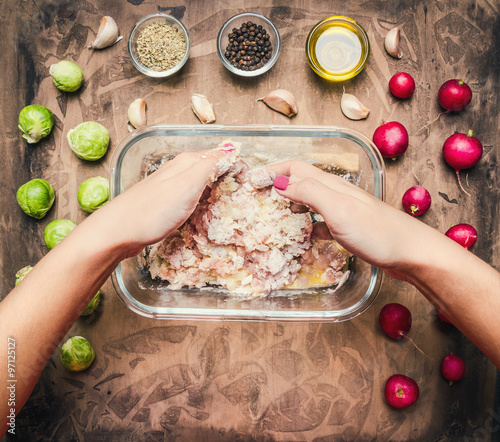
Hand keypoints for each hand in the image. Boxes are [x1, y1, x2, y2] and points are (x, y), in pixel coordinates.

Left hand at [87, 149, 229, 257]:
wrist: (118, 231)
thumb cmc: (153, 210)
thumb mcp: (187, 184)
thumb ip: (209, 166)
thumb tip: (230, 149)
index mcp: (187, 162)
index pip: (219, 156)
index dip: (237, 166)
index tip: (251, 181)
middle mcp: (178, 170)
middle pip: (210, 170)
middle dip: (228, 180)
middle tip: (243, 198)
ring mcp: (170, 187)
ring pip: (200, 185)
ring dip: (215, 193)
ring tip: (228, 207)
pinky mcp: (164, 204)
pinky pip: (190, 199)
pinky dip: (201, 205)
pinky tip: (204, 215)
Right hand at [267, 160, 436, 279]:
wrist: (412, 253)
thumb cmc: (377, 232)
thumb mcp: (339, 209)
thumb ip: (310, 192)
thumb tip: (279, 183)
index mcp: (331, 185)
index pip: (294, 168)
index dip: (272, 170)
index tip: (251, 180)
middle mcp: (336, 194)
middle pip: (300, 182)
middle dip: (277, 186)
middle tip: (258, 199)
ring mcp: (343, 211)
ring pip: (309, 203)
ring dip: (290, 206)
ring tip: (274, 218)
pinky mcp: (349, 228)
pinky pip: (320, 223)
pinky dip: (306, 227)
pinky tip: (303, 238)